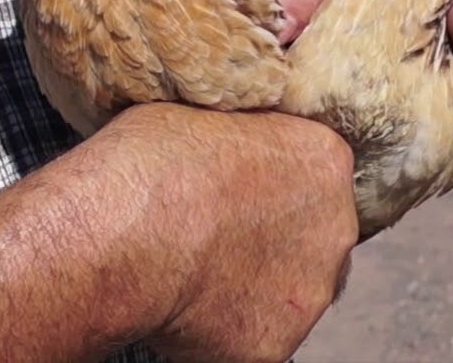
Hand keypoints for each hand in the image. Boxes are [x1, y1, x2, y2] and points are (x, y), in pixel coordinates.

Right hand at [100, 103, 356, 362]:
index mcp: (323, 160)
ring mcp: (309, 293)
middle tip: (217, 232)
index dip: (272, 180)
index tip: (236, 186)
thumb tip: (226, 150)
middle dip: (274, 236)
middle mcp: (334, 228)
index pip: (316, 171)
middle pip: (314, 235)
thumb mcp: (203, 114)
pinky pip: (256, 336)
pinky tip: (185, 306)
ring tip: (195, 270)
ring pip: (291, 291)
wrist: (118, 235)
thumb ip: (239, 137)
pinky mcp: (275, 346)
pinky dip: (225, 328)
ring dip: (254, 284)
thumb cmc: (149, 164)